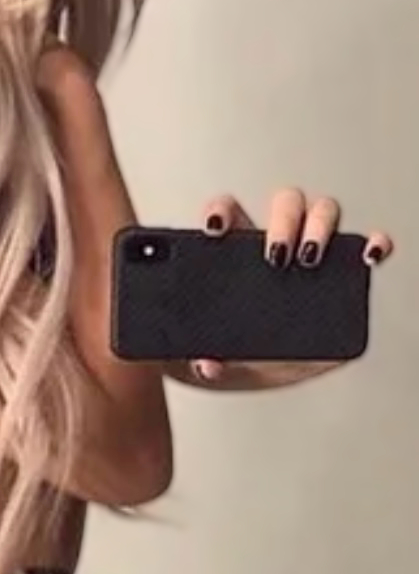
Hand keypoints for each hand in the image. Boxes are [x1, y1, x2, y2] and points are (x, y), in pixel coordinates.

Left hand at [191, 190, 394, 386]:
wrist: (265, 369)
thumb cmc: (233, 347)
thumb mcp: (212, 351)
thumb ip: (201, 357)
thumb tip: (208, 365)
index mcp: (237, 251)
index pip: (229, 211)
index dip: (221, 210)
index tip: (216, 229)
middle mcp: (278, 240)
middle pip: (285, 203)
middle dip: (282, 222)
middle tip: (276, 256)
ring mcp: (313, 250)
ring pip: (323, 211)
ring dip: (320, 227)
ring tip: (311, 258)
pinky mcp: (343, 272)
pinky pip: (362, 246)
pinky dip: (372, 243)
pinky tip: (367, 255)